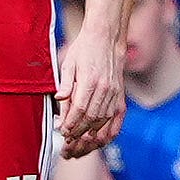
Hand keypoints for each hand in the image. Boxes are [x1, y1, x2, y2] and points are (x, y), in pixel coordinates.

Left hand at [54, 31, 123, 158]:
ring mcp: (115, 92)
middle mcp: (105, 88)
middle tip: (67, 140)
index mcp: (90, 80)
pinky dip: (109, 130)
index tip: (62, 131)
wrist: (107, 38)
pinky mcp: (121, 95)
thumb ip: (65, 83)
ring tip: (79, 141)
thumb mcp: (69, 63)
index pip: (80, 108)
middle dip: (79, 132)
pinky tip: (100, 139)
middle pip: (92, 118)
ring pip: (104, 120)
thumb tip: (58, 99)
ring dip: (91, 134)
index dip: (71, 123)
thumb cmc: (84, 49)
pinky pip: (117, 118)